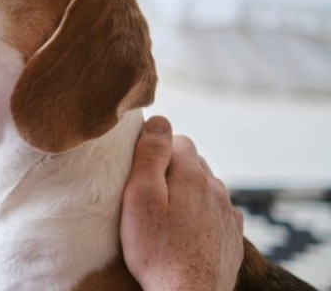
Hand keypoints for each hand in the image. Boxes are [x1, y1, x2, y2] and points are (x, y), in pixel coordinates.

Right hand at [120, 116, 244, 290]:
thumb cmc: (156, 250)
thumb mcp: (141, 197)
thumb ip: (150, 155)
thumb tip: (159, 121)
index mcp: (193, 174)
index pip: (178, 139)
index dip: (155, 150)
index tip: (138, 170)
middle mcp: (217, 189)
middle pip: (193, 163)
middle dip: (172, 170)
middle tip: (147, 194)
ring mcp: (228, 214)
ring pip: (206, 188)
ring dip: (187, 193)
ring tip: (164, 215)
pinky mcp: (232, 236)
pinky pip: (215, 213)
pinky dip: (200, 215)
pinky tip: (184, 231)